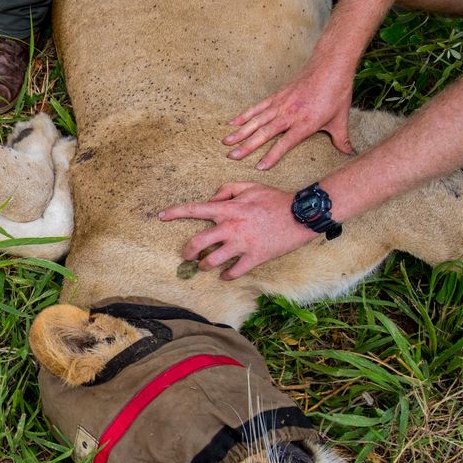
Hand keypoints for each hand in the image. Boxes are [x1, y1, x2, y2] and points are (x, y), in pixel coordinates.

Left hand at [158, 182, 315, 278]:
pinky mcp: (254, 258)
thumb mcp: (250, 186)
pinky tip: (224, 275)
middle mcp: (230, 228)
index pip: (194, 210)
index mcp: (228, 209)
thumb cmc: (275, 199)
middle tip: (186, 255)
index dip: (175, 213)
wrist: (301, 215)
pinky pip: (233, 272)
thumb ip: (227, 190)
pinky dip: (226, 276)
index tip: (162, 216)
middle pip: (197, 243)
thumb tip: (212, 198)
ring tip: (204, 265)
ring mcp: (242, 244)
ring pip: (212, 261)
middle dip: (187, 251)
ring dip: (204, 265)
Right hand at [223, 55, 354, 169]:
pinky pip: (257, 108)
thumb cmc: (336, 93)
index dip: (272, 156)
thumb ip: (342, 139)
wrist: (330, 67)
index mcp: (304, 124)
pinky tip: (232, 123)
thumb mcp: (341, 119)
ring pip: (256, 121)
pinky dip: (244, 116)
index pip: (285, 143)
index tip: (259, 166)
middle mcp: (289, 115)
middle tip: (232, 156)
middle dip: (247, 146)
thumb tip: (349, 153)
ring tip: (226, 142)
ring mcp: (280, 104)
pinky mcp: (276, 96)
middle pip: (264, 133)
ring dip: (240, 132)